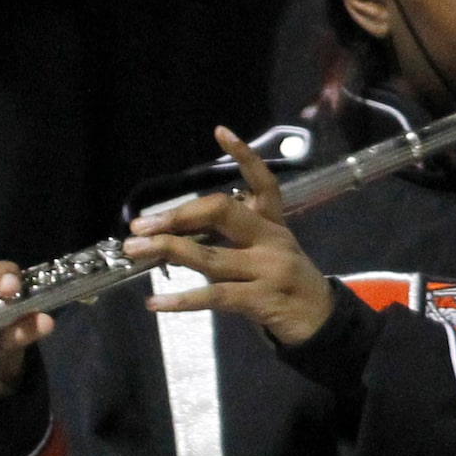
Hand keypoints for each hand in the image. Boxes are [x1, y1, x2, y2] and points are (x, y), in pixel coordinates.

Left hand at [130, 128, 334, 346]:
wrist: (321, 323)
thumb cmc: (282, 284)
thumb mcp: (264, 253)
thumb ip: (227, 240)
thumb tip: (170, 235)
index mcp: (273, 224)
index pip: (263, 182)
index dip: (244, 156)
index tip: (220, 132)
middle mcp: (273, 240)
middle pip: (223, 212)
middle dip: (177, 216)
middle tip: (141, 225)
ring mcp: (269, 270)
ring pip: (210, 256)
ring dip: (167, 252)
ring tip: (134, 252)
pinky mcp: (262, 300)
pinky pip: (215, 296)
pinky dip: (182, 300)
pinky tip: (155, 303)